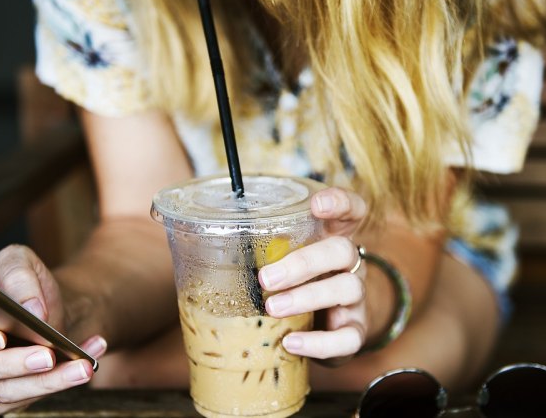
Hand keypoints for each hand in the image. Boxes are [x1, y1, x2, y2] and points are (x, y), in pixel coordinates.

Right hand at [0, 245, 107, 413]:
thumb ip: (19, 274)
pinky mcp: (3, 398)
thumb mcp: (21, 262)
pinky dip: (61, 381)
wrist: (51, 307)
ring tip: (80, 366)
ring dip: (45, 380)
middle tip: (46, 354)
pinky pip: (28, 398)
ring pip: (1, 391)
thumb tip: (31, 308)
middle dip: (11, 363)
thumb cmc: (25, 285)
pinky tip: (87, 363)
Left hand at [258, 187, 367, 361]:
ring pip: (347, 289)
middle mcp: (349, 264)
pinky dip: (319, 342)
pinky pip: (348, 337)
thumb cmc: (295, 283)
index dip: (339, 203)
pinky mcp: (355, 330)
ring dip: (306, 297)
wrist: (326, 326)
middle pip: (342, 250)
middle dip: (304, 262)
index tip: (316, 204)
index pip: (351, 210)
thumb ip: (256, 248)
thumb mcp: (282, 259)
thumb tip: (189, 240)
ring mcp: (356, 298)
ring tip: (272, 308)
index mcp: (332, 238)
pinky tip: (291, 342)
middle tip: (266, 277)